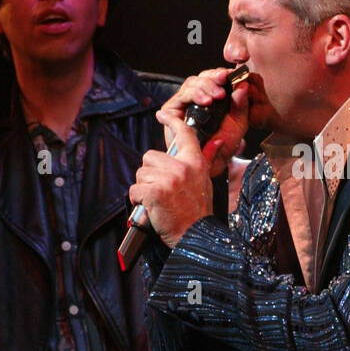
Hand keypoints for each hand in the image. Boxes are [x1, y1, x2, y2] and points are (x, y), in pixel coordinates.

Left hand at [129, 112, 213, 247]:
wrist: (196, 236)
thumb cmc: (198, 212)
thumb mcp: (205, 182)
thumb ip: (202, 161)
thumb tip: (214, 143)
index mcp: (195, 162)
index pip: (184, 134)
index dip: (172, 121)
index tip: (163, 115)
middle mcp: (182, 166)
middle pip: (150, 156)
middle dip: (150, 172)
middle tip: (161, 189)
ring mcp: (168, 178)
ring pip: (141, 173)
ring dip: (144, 187)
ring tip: (158, 200)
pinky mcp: (154, 191)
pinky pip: (135, 189)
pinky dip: (138, 200)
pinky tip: (151, 207)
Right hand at [158, 67, 249, 177]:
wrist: (210, 164)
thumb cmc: (223, 145)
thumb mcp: (239, 124)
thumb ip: (241, 105)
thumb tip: (243, 86)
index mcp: (214, 97)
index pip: (215, 77)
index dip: (222, 73)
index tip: (232, 74)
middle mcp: (198, 98)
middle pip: (202, 76)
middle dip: (214, 77)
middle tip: (224, 81)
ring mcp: (184, 103)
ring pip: (191, 83)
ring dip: (205, 86)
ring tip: (216, 96)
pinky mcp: (171, 111)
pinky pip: (180, 97)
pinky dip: (193, 96)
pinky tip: (204, 102)